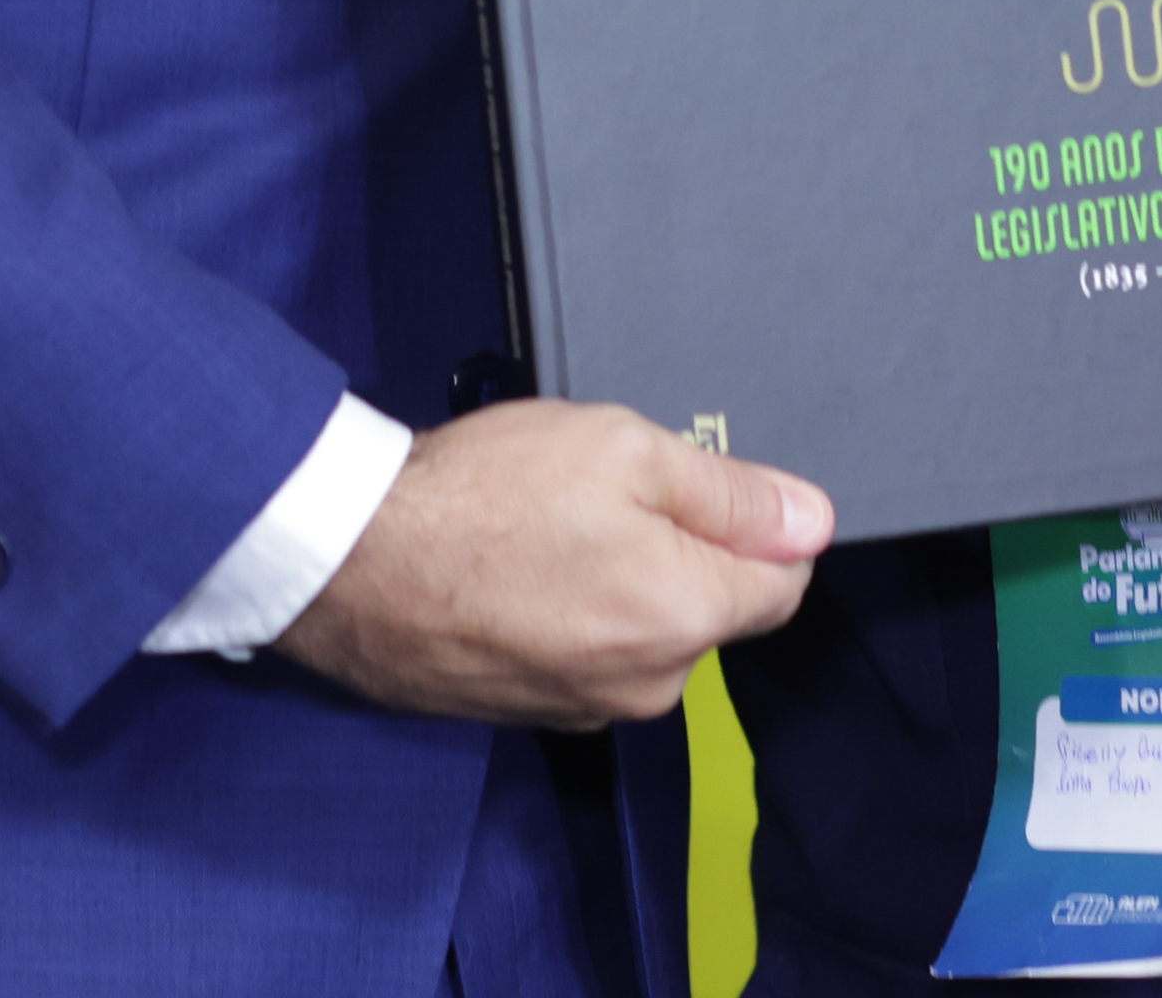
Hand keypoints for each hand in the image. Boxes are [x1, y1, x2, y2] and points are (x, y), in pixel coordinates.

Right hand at [273, 401, 833, 725]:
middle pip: (707, 610)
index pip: (783, 584)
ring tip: (541, 527)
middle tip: (598, 492)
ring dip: (615, 583)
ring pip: (640, 634)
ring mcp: (583, 707)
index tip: (695, 487)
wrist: (350, 561)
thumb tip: (811, 520)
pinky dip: (562, 615)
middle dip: (676, 551)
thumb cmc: (481, 497)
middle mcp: (648, 685)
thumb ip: (730, 492)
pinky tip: (509, 569)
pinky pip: (579, 657)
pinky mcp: (527, 712)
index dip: (755, 525)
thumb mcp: (624, 449)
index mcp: (687, 617)